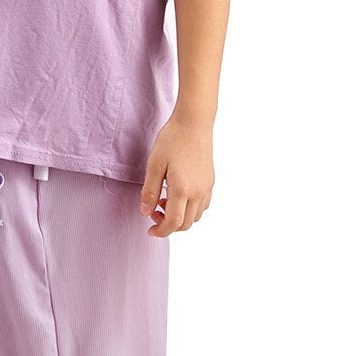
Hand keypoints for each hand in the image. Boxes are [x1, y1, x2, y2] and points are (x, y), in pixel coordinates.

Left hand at [138, 115, 213, 236]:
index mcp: (183, 190)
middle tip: (153, 213)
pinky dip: (190, 209)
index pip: (173, 223)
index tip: (150, 230)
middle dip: (168, 225)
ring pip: (195, 216)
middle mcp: (199, 192)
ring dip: (179, 217)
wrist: (193, 124)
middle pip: (185, 224)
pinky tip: (177, 195)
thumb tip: (145, 212)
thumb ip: (149, 191)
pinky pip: (202, 205)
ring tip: (162, 201)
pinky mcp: (210, 182)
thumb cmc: (171, 141)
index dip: (160, 231)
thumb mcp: (154, 165)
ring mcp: (207, 187)